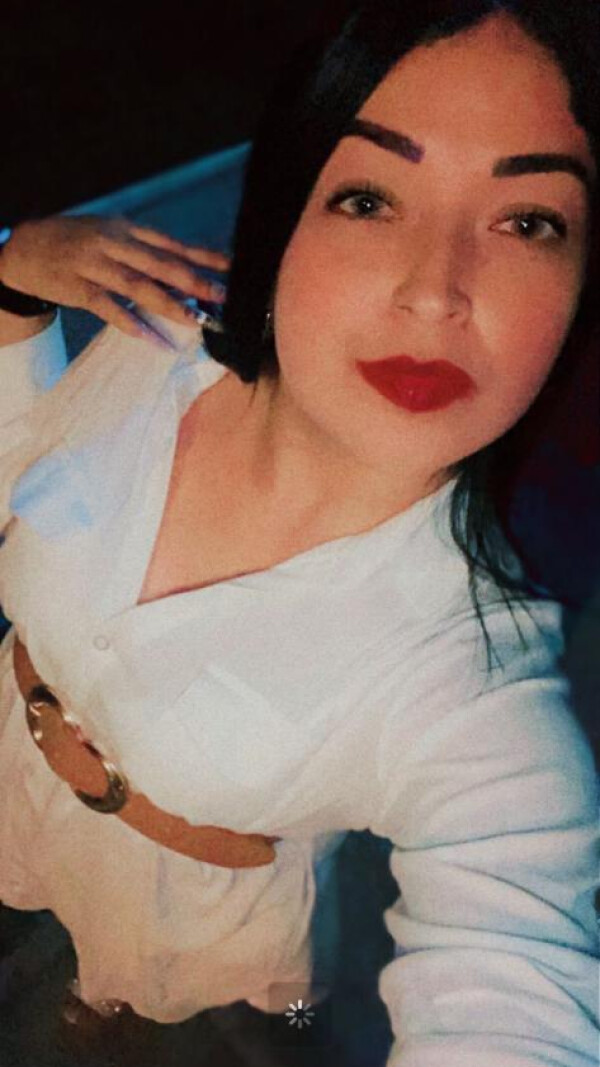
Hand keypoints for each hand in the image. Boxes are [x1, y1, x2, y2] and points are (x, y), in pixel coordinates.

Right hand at [0, 214, 229, 337]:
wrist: (26, 247)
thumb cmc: (77, 242)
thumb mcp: (111, 235)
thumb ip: (144, 251)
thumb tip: (184, 274)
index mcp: (127, 230)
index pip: (172, 244)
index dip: (202, 256)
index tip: (231, 267)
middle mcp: (114, 244)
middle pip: (160, 263)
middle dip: (193, 281)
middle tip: (220, 296)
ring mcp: (95, 266)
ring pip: (138, 286)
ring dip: (169, 305)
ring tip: (194, 320)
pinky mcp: (79, 288)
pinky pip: (109, 309)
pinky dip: (131, 324)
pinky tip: (152, 338)